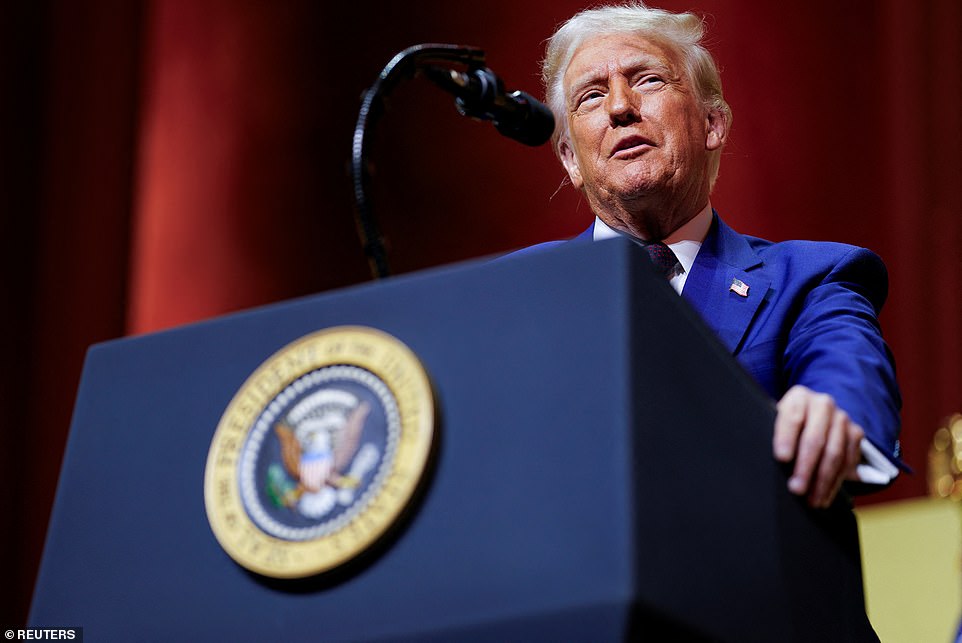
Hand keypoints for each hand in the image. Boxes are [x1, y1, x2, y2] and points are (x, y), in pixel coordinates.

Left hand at [773, 385, 863, 507]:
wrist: (813, 413)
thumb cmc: (787, 422)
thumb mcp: (775, 420)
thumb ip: (772, 433)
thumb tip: (762, 458)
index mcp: (798, 397)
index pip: (792, 417)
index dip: (786, 438)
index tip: (781, 459)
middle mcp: (822, 404)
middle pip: (815, 439)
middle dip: (805, 467)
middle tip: (796, 489)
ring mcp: (842, 418)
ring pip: (835, 453)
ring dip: (822, 481)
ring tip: (812, 500)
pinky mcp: (855, 433)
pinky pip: (849, 461)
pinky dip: (836, 482)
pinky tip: (825, 496)